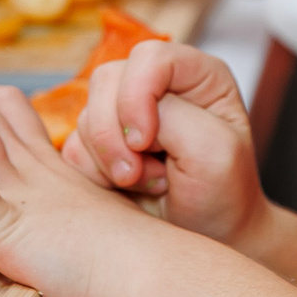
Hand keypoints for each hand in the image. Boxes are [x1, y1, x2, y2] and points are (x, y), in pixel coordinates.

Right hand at [63, 41, 271, 248]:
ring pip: (86, 115)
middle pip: (107, 80)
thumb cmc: (223, 195)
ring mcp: (126, 114)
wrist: (209, 238)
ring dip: (109, 159)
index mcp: (197, 74)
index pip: (150, 57)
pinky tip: (128, 188)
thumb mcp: (215, 151)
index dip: (137, 95)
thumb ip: (174, 118)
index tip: (146, 142)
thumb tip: (129, 119)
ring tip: (147, 182)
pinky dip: (94, 174)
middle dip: (115, 134)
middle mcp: (159, 86)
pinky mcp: (102, 144)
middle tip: (137, 173)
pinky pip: (74, 148)